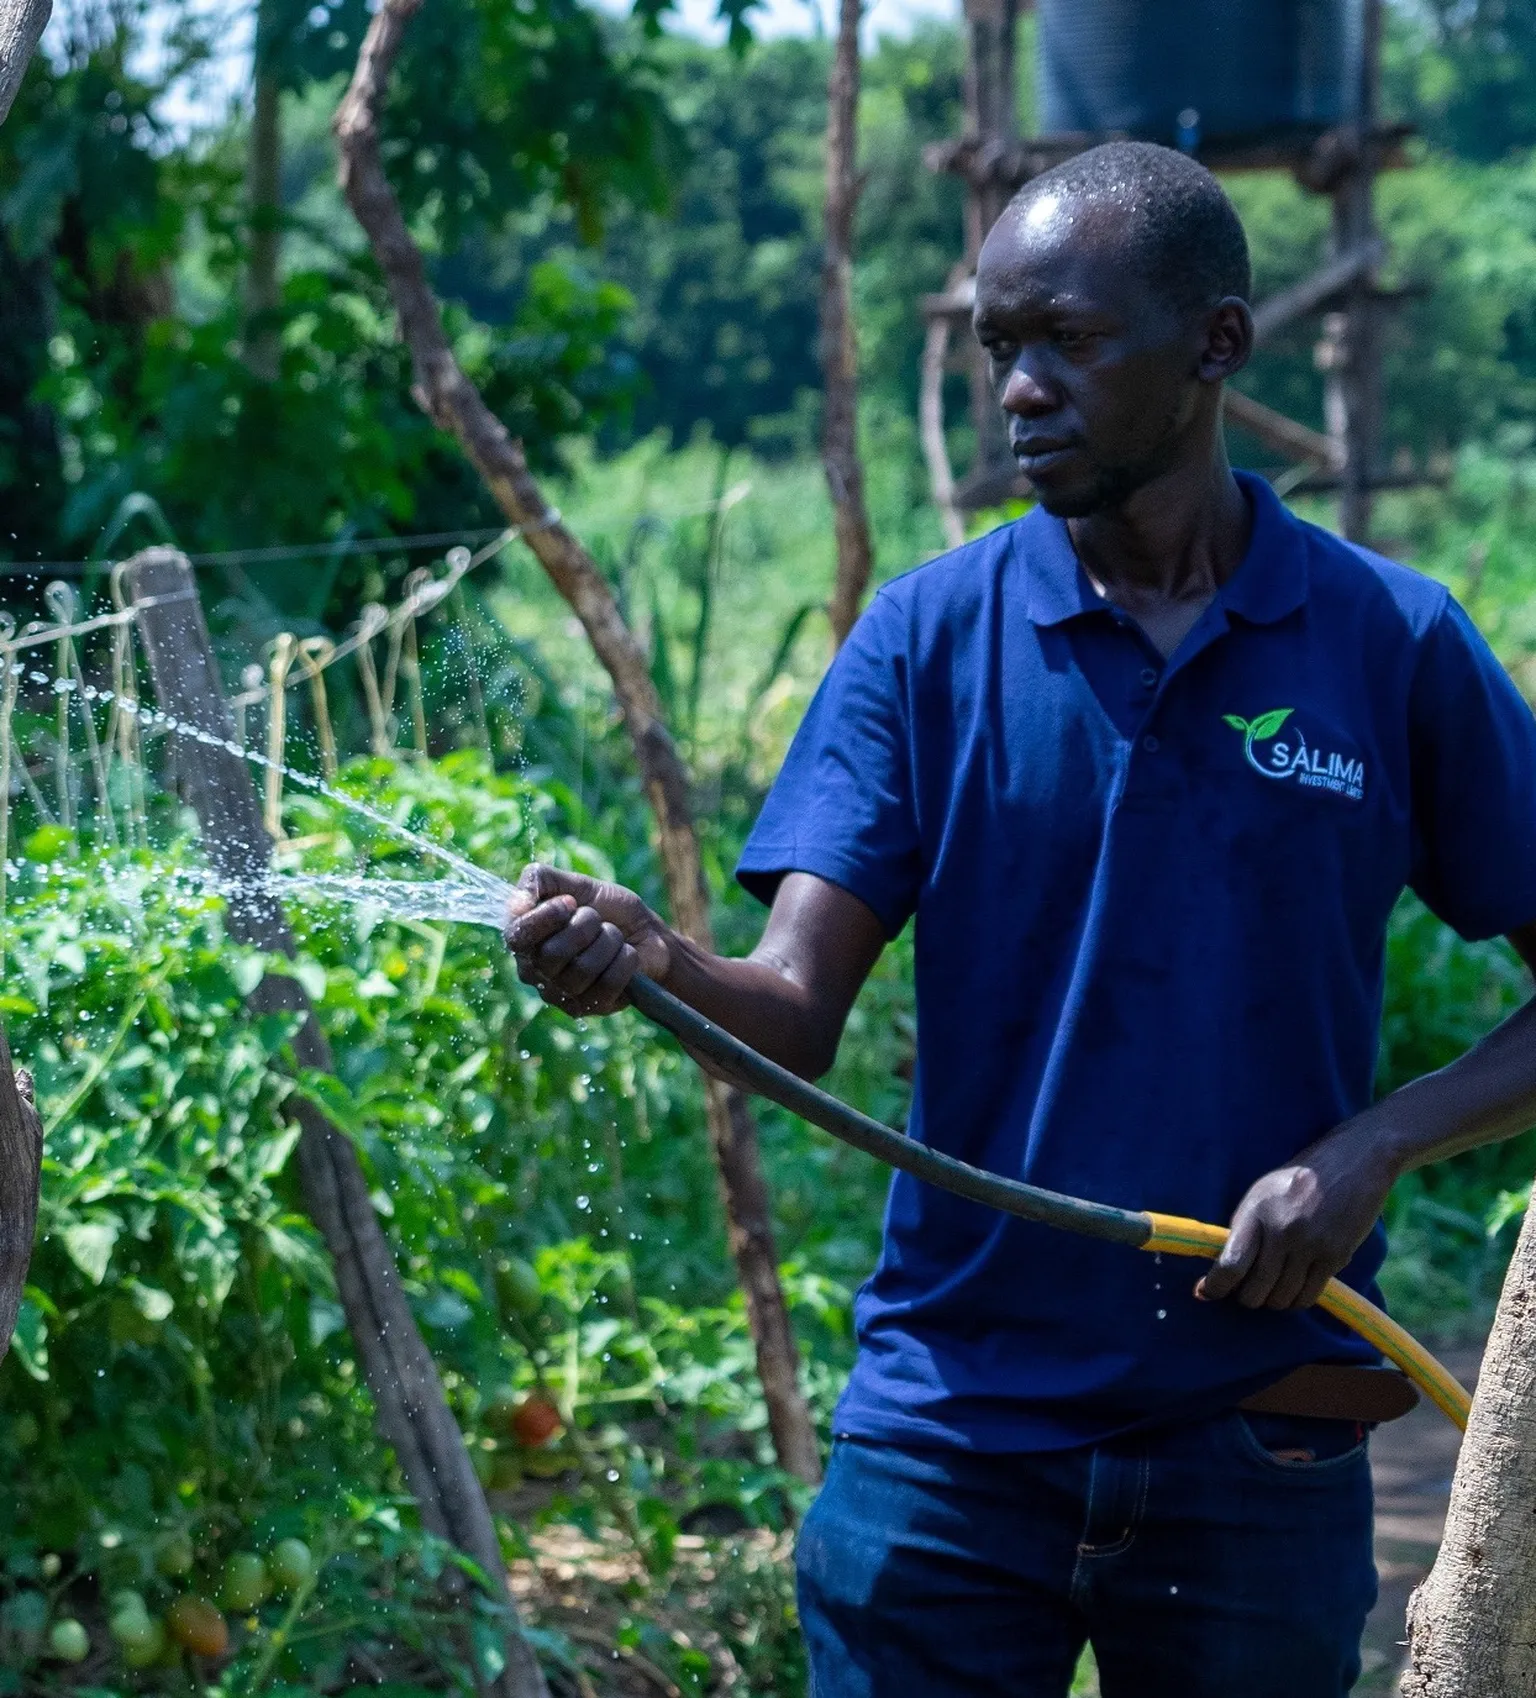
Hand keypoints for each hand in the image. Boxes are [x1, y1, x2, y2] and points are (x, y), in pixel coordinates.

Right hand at [503, 863, 670, 1016]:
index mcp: (525, 941)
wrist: (646, 931)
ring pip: (582, 969)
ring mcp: (562, 994)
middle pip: (551, 955)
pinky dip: (624, 960)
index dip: (546, 917)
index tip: (571, 902)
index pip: (517, 936)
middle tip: (597, 919)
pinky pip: (607, 983)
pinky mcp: (591, 1007)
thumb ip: (539, 880)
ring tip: (614, 937)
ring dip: (608, 942)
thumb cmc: (606, 908)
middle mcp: (536, 973)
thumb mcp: (574, 884)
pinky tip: (625, 955)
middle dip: (585, 926)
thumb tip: (516, 905)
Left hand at [1195, 1124, 1397, 1310]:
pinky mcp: (1336, 1257)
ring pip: (1282, 1299)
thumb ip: (1243, 1228)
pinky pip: (1309, 1297)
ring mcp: (1311, 1246)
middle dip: (1246, 1297)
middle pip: (1255, 1290)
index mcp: (1257, 1211)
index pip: (1231, 1263)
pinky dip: (1296, 1300)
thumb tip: (1223, 1268)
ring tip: (1271, 1289)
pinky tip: (1293, 1290)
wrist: (1352, 1163)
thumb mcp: (1261, 1193)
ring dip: (1272, 1301)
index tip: (1206, 1292)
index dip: (1215, 1286)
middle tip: (1246, 1291)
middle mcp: (1282, 1231)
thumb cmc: (1298, 1179)